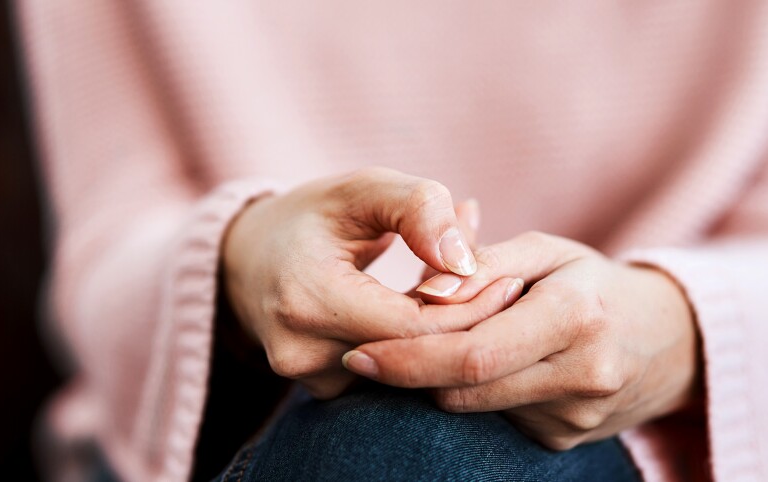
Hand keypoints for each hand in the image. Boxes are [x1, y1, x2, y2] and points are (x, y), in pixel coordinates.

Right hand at [222, 168, 514, 398]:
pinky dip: (414, 347)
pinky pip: (387, 376)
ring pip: (406, 371)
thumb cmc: (312, 216)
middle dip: (465, 323)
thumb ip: (418, 209)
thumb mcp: (363, 189)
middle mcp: (301, 352)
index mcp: (308, 297)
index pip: (416, 327)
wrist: (247, 260)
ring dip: (441, 336)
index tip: (510, 281)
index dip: (471, 307)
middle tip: (504, 288)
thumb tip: (465, 263)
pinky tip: (425, 313)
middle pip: (416, 356)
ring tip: (463, 291)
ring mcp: (307, 380)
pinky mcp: (319, 391)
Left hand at [343, 231, 699, 448]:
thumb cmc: (590, 282)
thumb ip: (482, 264)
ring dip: (443, 379)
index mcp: (576, 317)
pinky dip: (475, 393)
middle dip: (410, 374)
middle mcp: (581, 375)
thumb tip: (425, 293)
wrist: (666, 339)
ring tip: (449, 342)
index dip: (407, 359)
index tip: (358, 355)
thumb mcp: (545, 251)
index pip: (472, 355)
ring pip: (473, 407)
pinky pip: (494, 419)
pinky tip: (488, 365)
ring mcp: (575, 417)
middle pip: (464, 390)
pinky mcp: (564, 439)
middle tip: (368, 356)